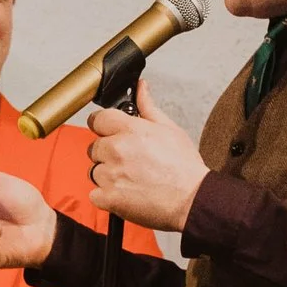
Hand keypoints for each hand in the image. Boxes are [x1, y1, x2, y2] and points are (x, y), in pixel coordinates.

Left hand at [87, 80, 208, 229]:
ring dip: (108, 176)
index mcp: (130, 130)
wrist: (192, 200)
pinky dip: (106, 197)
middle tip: (129, 162)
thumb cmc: (184, 168)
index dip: (103, 126)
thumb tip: (141, 87)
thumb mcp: (170, 129)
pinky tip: (126, 194)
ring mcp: (111, 175)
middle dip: (107, 154)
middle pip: (94, 147)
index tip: (109, 133)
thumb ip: (148, 106)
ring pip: (95, 172)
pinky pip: (95, 194)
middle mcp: (117, 150)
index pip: (97, 119)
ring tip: (132, 180)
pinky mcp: (108, 198)